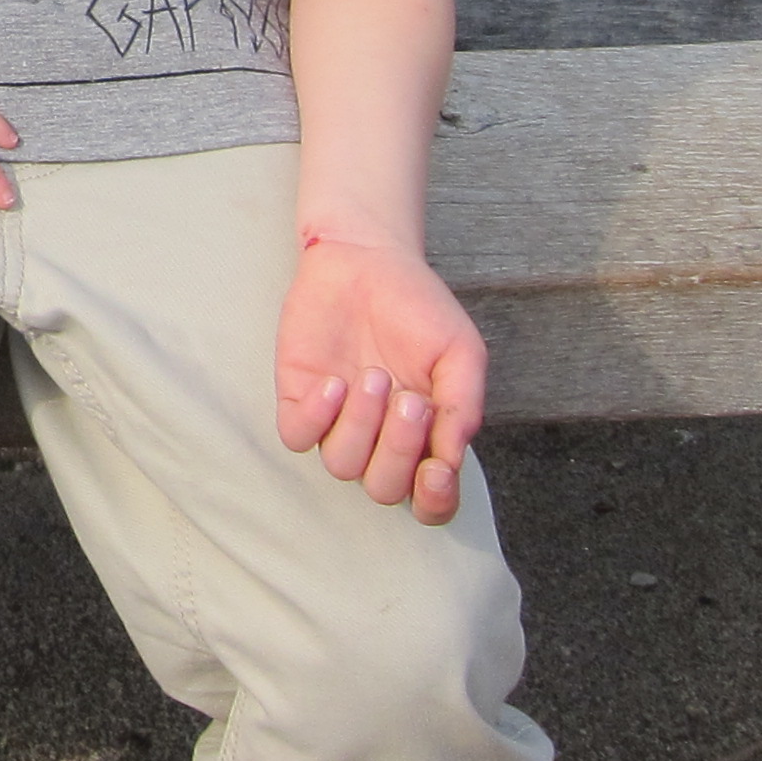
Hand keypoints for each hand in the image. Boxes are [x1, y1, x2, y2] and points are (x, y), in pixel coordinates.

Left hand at [274, 234, 485, 525]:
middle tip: (410, 400)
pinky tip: (335, 382)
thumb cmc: (418, 308)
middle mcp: (380, 439)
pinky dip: (318, 418)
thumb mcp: (459, 352)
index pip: (430, 501)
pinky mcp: (299, 400)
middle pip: (385, 489)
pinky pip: (298, 437)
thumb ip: (463, 406)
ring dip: (362, 426)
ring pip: (343, 466)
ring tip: (374, 375)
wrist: (366, 258)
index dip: (434, 502)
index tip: (437, 471)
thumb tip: (452, 459)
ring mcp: (337, 423)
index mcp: (426, 437)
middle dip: (398, 451)